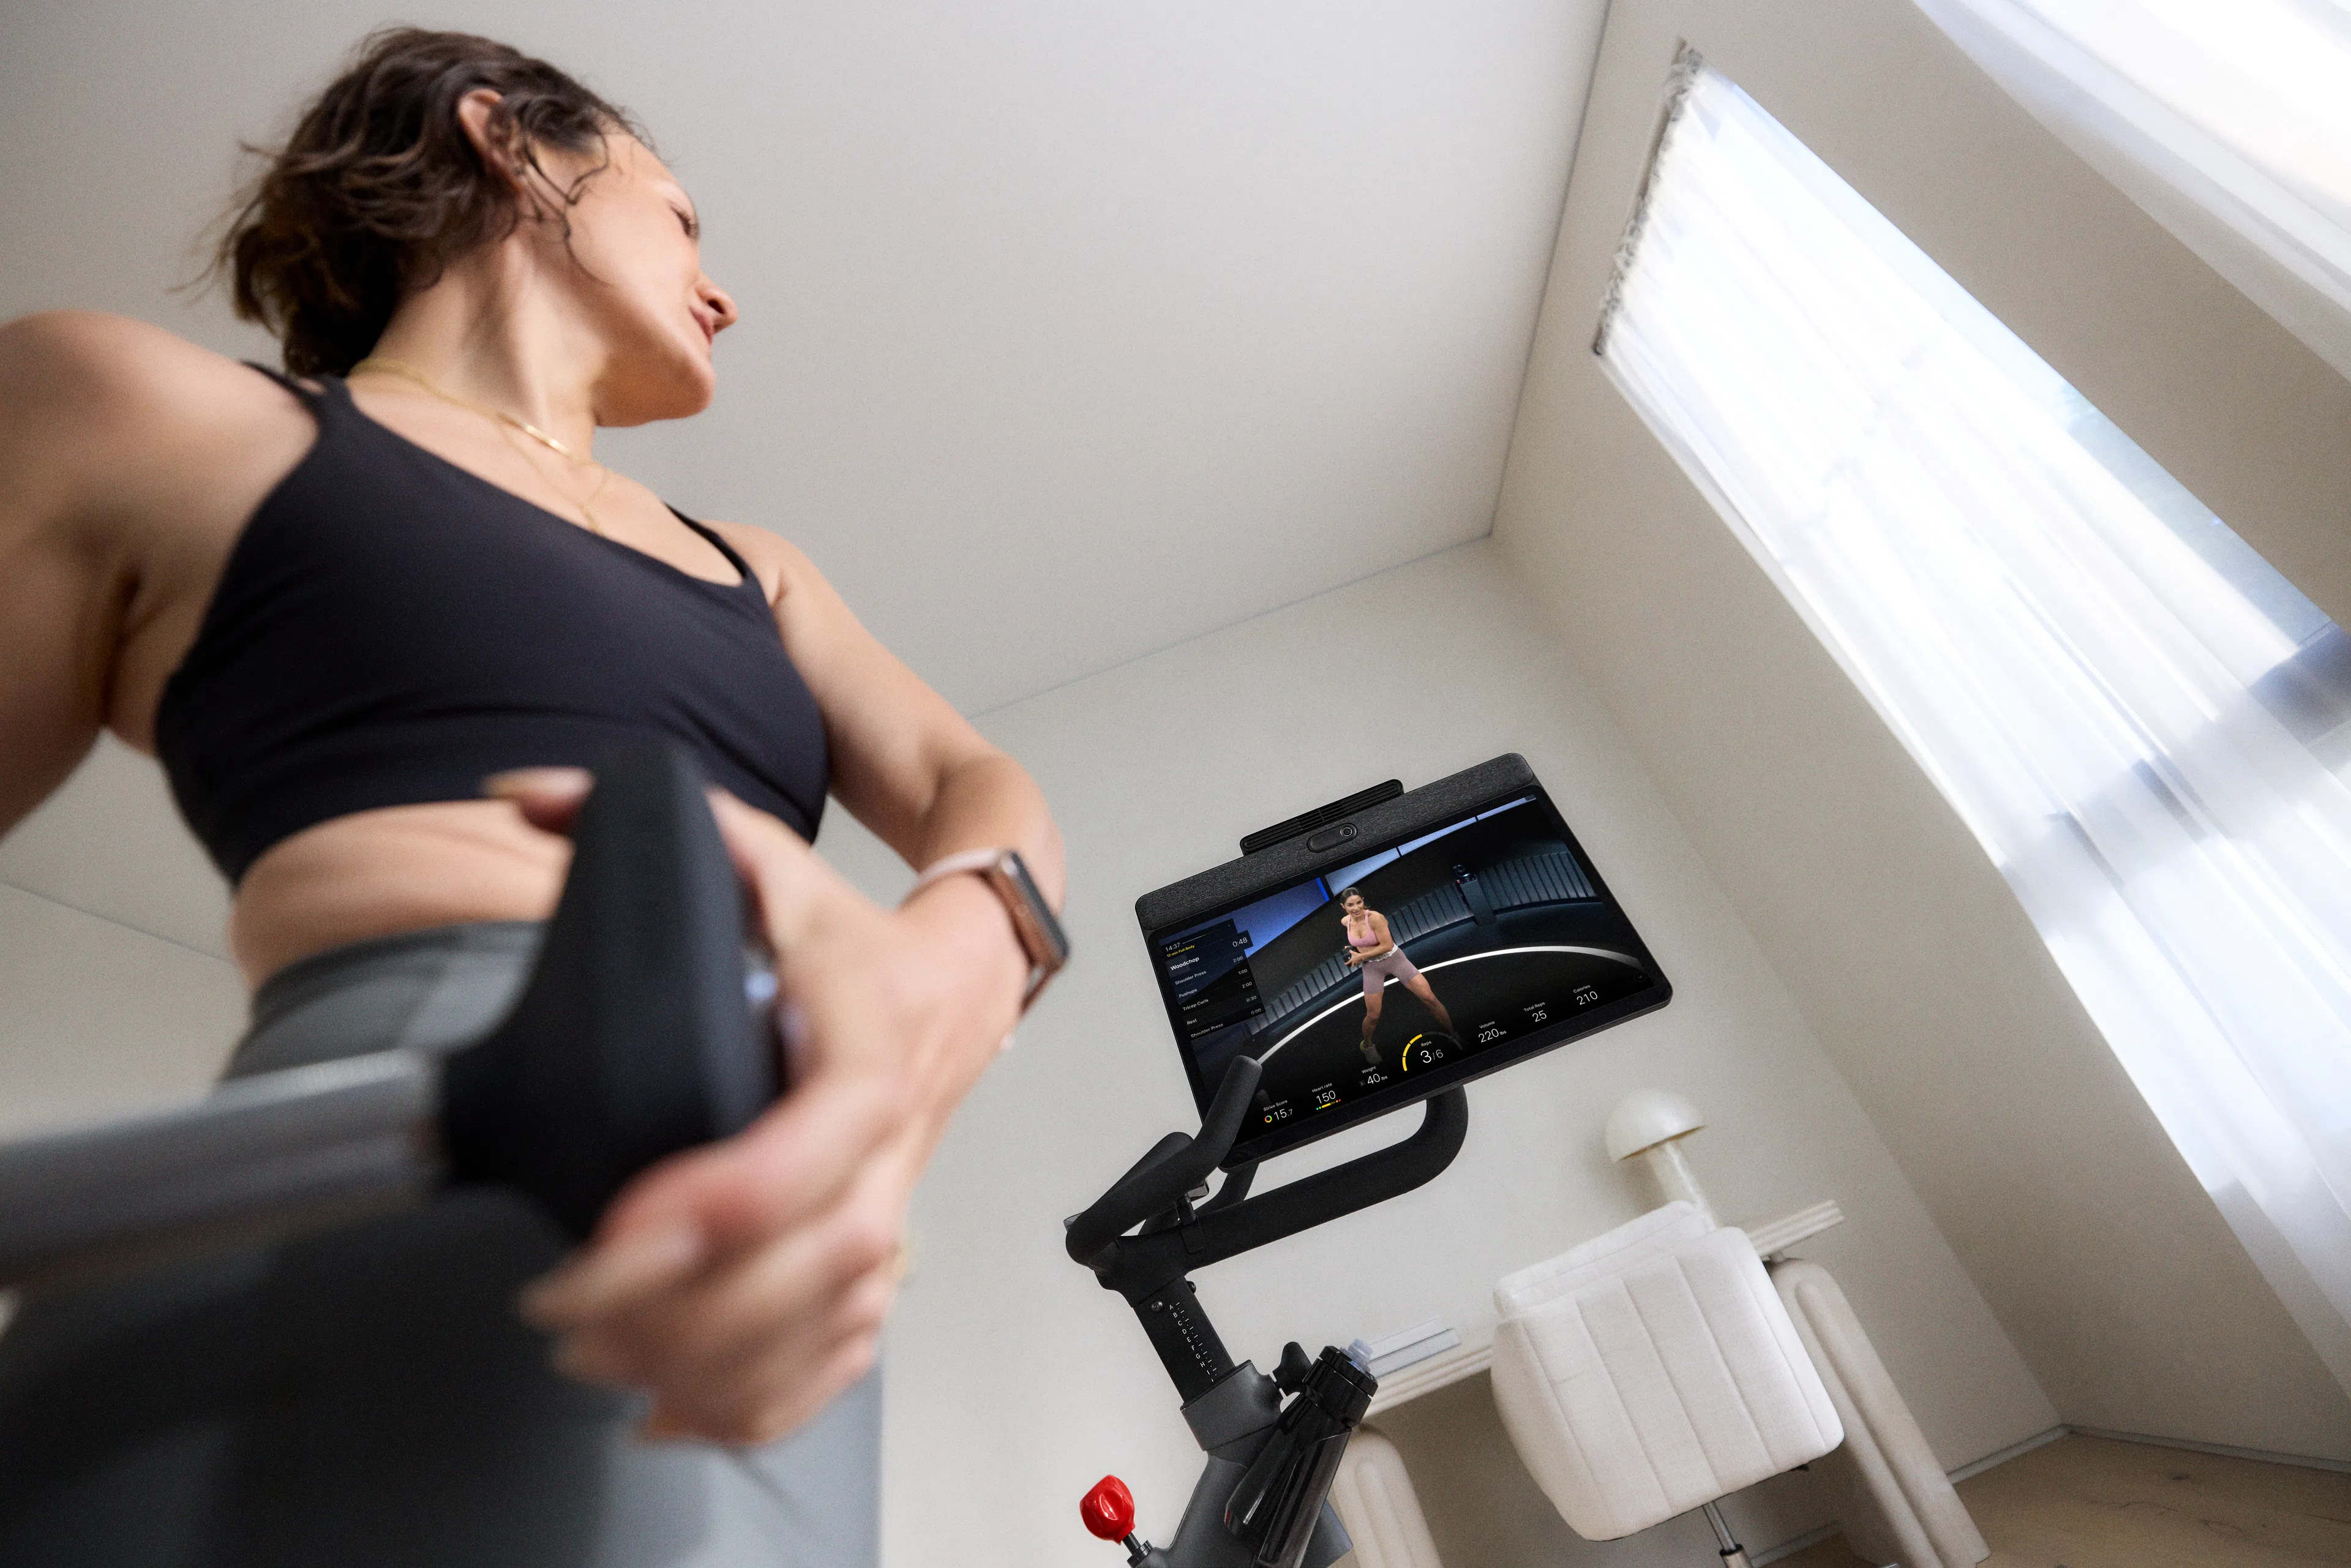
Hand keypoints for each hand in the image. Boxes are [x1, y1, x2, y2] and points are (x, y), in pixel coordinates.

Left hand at [490, 768, 1028, 1444]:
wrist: (962, 979)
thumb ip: (635, 818)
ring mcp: (889, 1208)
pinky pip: (844, 1353)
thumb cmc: (853, 938)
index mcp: (862, 1058)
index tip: (620, 1232)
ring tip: (601, 1359)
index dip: (720, 1202)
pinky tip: (682, 1416)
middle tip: (569, 1311)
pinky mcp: (876, 1254)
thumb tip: (518, 797)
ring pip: (830, 1321)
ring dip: (718, 1364)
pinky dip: (772, 1401)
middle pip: (816, 1261)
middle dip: (692, 1309)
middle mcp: (886, 1148)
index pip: (811, 1151)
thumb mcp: (760, 858)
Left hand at [1344, 951, 1362, 967]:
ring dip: (1355, 965)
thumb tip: (1349, 950)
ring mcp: (1356, 962)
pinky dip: (1358, 963)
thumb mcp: (1353, 953)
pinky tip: (1358, 962)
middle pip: (1352, 966)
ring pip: (1355, 965)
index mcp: (1351, 960)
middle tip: (1352, 965)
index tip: (1345, 964)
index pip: (1348, 962)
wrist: (1361, 956)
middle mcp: (1354, 962)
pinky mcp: (1359, 962)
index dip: (1346, 963)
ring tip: (1355, 964)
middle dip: (1352, 966)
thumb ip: (1350, 951)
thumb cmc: (1357, 955)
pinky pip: (1358, 964)